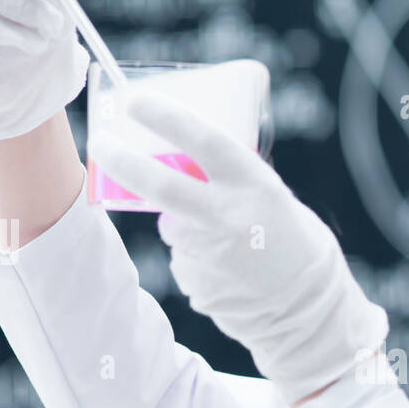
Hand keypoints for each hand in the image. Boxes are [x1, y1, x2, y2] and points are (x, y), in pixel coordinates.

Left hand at [87, 91, 388, 405]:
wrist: (307, 307)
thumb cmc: (287, 237)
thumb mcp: (268, 194)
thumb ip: (227, 178)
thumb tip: (175, 156)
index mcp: (255, 186)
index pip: (205, 140)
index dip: (166, 117)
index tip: (134, 100)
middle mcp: (231, 218)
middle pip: (162, 184)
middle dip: (124, 161)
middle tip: (101, 144)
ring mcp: (211, 255)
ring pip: (172, 226)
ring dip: (182, 224)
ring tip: (224, 240)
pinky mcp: (197, 284)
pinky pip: (182, 259)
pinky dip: (195, 257)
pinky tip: (225, 267)